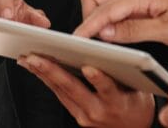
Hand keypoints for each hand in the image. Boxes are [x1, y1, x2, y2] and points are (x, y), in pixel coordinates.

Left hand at [18, 56, 153, 127]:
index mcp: (118, 102)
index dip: (98, 78)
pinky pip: (60, 96)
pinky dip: (47, 80)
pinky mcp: (77, 117)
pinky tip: (36, 69)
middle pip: (74, 89)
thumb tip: (109, 49)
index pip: (108, 89)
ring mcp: (86, 116)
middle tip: (36, 58)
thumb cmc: (136, 104)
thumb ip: (125, 71)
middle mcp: (99, 110)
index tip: (89, 67)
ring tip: (28, 60)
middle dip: (53, 71)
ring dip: (43, 74)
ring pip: (61, 92)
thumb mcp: (139, 89)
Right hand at [74, 0, 167, 48]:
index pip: (103, 9)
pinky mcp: (139, 9)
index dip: (88, 26)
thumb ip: (134, 30)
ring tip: (99, 44)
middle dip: (88, 20)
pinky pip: (114, 13)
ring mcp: (136, 0)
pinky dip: (107, 25)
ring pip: (101, 5)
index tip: (77, 42)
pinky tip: (112, 40)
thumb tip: (106, 32)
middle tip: (90, 43)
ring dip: (97, 22)